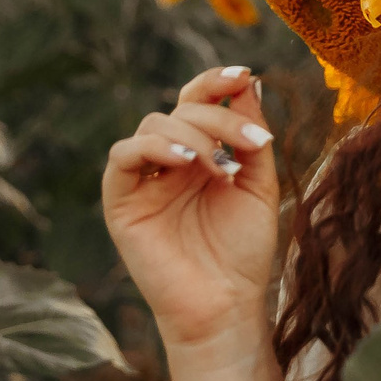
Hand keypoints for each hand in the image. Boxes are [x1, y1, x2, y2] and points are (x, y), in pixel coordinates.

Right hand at [101, 66, 282, 353]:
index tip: (243, 74)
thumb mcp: (259, 185)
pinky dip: (152, 147)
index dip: (215, 82)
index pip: (198, 101)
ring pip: (152, 124)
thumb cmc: (243, 251)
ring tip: (219, 167)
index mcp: (202, 153)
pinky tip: (185, 162)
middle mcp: (170, 161)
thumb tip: (250, 82)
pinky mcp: (121, 201)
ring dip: (192, 134)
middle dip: (218, 117)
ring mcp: (144, 179)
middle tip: (251, 144)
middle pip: (181, 108)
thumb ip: (251, 136)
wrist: (226, 305)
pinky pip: (122, 157)